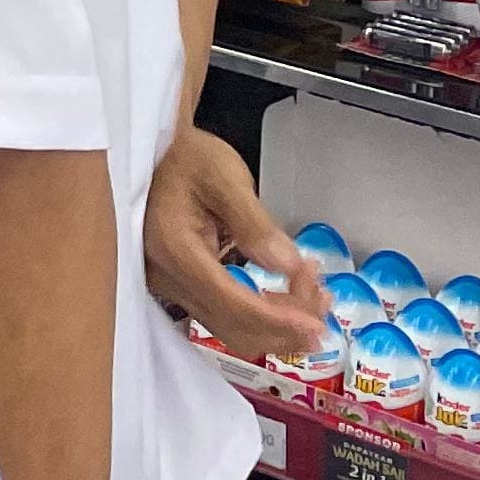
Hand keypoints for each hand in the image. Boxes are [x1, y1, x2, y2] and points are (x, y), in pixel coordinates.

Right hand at [143, 127, 325, 360]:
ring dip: (276, 325)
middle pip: (231, 324)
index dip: (277, 319)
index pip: (230, 302)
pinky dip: (260, 316)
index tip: (316, 322)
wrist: (155, 151)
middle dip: (284, 325)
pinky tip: (287, 301)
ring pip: (229, 327)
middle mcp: (166, 276)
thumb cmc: (188, 157)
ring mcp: (170, 285)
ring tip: (315, 300)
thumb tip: (288, 266)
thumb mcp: (224, 177)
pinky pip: (223, 315)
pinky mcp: (181, 286)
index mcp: (175, 249)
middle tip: (324, 302)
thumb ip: (255, 224)